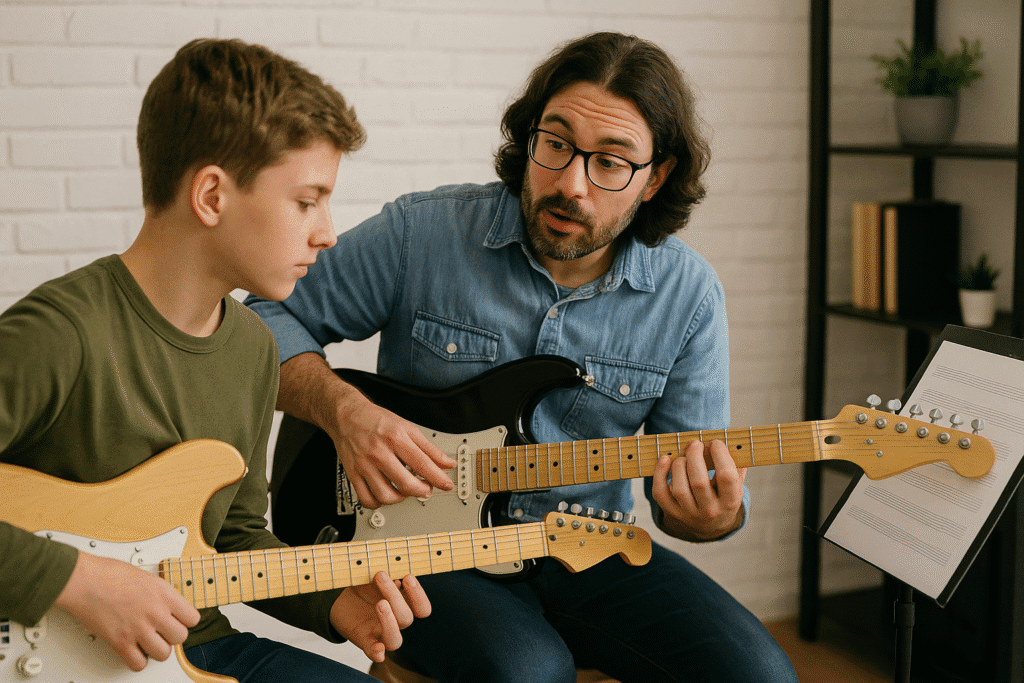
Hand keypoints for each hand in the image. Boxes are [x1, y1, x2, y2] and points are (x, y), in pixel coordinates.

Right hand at [53, 551, 199, 670]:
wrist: (84, 580)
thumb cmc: (108, 573)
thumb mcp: (146, 577)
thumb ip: (160, 593)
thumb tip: (167, 605)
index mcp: (164, 594)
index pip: (192, 618)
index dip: (185, 621)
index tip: (178, 621)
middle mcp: (155, 612)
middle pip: (180, 638)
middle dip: (172, 636)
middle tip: (162, 632)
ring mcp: (139, 628)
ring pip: (163, 654)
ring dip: (156, 650)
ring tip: (148, 642)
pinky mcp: (120, 642)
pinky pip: (138, 664)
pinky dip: (137, 661)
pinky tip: (134, 651)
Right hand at [276, 353, 455, 509]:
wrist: (347, 416)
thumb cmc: (377, 421)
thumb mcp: (408, 428)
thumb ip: (429, 448)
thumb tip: (447, 463)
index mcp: (396, 439)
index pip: (422, 464)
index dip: (438, 478)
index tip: (447, 485)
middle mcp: (379, 453)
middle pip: (406, 483)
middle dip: (422, 491)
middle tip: (426, 489)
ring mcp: (364, 465)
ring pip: (386, 496)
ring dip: (401, 499)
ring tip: (406, 491)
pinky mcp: (353, 474)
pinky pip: (366, 499)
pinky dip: (379, 503)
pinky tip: (386, 495)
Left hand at [330, 572, 431, 662]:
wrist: (341, 600)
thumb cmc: (363, 587)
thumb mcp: (376, 577)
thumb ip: (387, 575)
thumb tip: (395, 568)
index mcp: (404, 607)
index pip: (423, 609)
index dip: (419, 595)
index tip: (407, 576)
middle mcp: (396, 623)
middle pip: (406, 619)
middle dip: (395, 596)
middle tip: (381, 576)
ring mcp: (380, 634)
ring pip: (395, 639)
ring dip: (389, 621)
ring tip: (380, 602)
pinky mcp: (364, 640)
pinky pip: (373, 652)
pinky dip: (377, 652)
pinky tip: (378, 648)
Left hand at [651, 439, 746, 541]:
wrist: (712, 526)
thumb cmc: (724, 497)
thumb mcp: (736, 486)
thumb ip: (736, 466)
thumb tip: (730, 442)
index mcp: (730, 502)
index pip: (727, 477)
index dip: (720, 455)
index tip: (715, 443)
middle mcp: (710, 511)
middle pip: (698, 482)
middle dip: (694, 456)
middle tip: (695, 444)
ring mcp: (689, 514)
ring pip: (678, 489)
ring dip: (678, 465)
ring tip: (683, 456)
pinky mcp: (673, 512)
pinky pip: (660, 493)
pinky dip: (659, 474)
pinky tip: (665, 460)